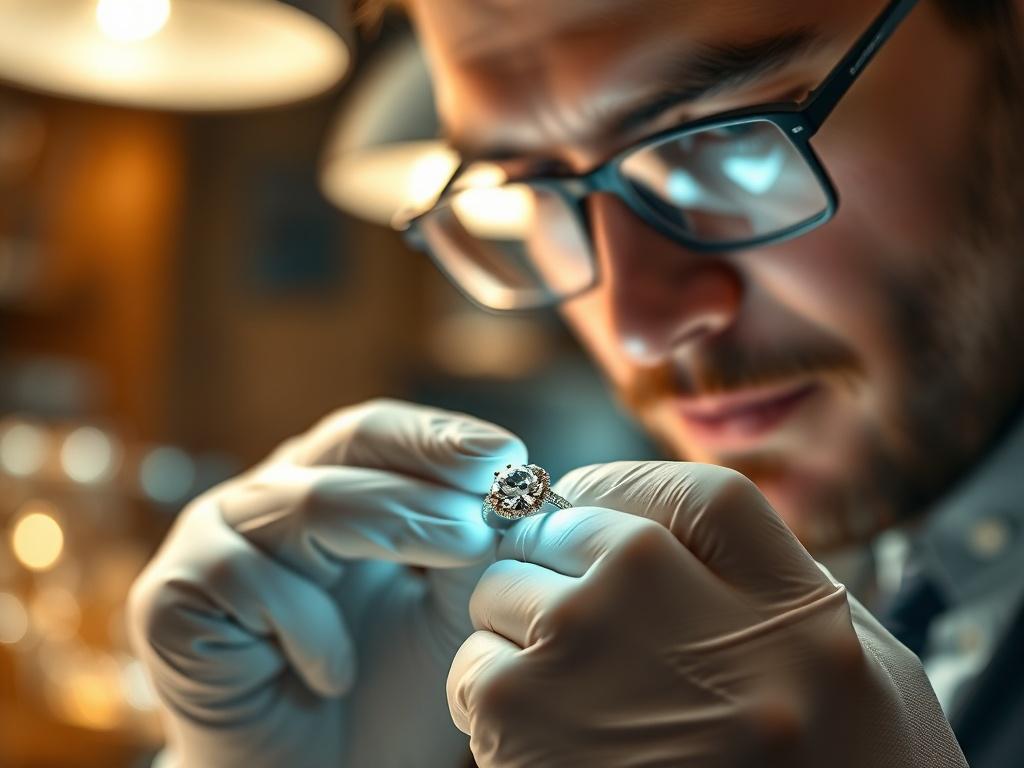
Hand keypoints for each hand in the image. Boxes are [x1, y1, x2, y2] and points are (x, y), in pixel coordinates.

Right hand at [129, 399, 525, 767]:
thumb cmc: (388, 688)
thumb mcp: (448, 606)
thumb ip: (470, 544)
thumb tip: (505, 484)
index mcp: (332, 483)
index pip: (380, 434)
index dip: (439, 437)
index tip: (507, 457)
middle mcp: (271, 495)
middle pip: (346, 444)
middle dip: (428, 471)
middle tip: (493, 497)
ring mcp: (215, 537)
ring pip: (306, 504)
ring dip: (393, 527)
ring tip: (462, 553)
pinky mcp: (170, 592)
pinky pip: (246, 578)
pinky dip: (308, 626)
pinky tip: (332, 674)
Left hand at [448, 461, 966, 767]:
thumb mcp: (865, 678)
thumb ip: (772, 589)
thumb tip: (661, 524)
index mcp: (795, 617)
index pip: (691, 494)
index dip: (627, 489)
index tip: (596, 507)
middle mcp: (699, 638)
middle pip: (579, 530)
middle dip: (558, 555)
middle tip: (570, 605)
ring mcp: (604, 691)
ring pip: (508, 594)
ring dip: (517, 628)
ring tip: (561, 687)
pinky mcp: (532, 753)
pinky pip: (475, 678)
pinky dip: (488, 696)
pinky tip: (540, 736)